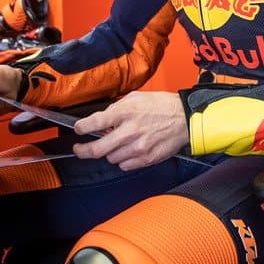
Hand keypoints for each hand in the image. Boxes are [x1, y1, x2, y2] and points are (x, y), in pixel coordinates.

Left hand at [71, 91, 188, 170]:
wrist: (185, 118)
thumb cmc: (162, 106)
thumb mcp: (136, 98)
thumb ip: (116, 108)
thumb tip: (102, 120)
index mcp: (125, 113)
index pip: (94, 123)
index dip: (81, 128)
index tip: (78, 129)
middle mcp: (130, 131)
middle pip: (97, 149)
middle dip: (83, 151)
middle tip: (79, 149)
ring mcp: (138, 147)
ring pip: (111, 159)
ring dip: (110, 152)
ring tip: (118, 144)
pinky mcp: (146, 159)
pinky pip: (125, 166)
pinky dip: (123, 160)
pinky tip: (129, 150)